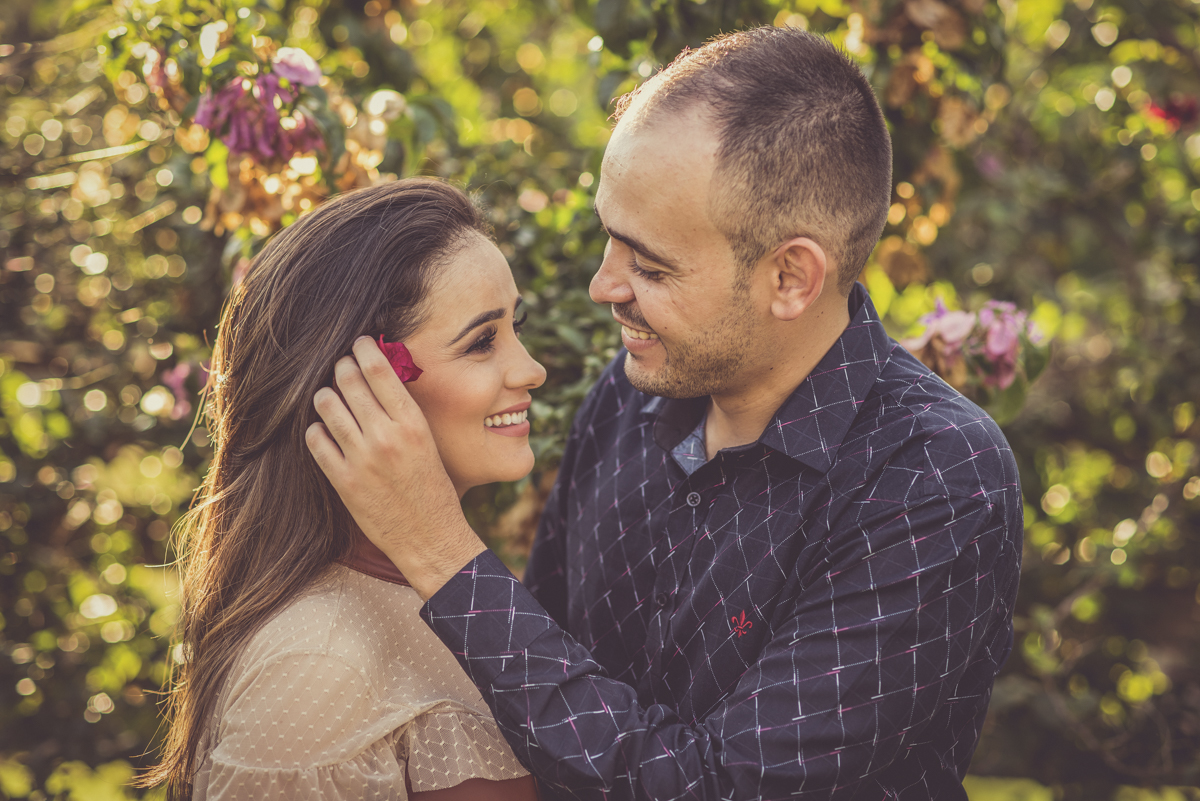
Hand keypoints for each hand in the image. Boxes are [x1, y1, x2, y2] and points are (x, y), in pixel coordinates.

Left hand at [306, 337, 487, 598]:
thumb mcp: (428, 441)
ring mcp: (362, 458)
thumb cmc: (432, 487)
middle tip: (340, 366)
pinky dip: (317, 430)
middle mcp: (386, 436)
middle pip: (348, 380)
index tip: (359, 343)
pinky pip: (316, 439)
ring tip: (329, 397)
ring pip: (327, 404)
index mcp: (413, 423)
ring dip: (325, 395)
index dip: (364, 349)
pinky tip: (324, 431)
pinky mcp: (343, 481)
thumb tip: (379, 375)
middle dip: (341, 367)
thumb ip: (402, 412)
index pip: (379, 369)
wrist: (429, 536)